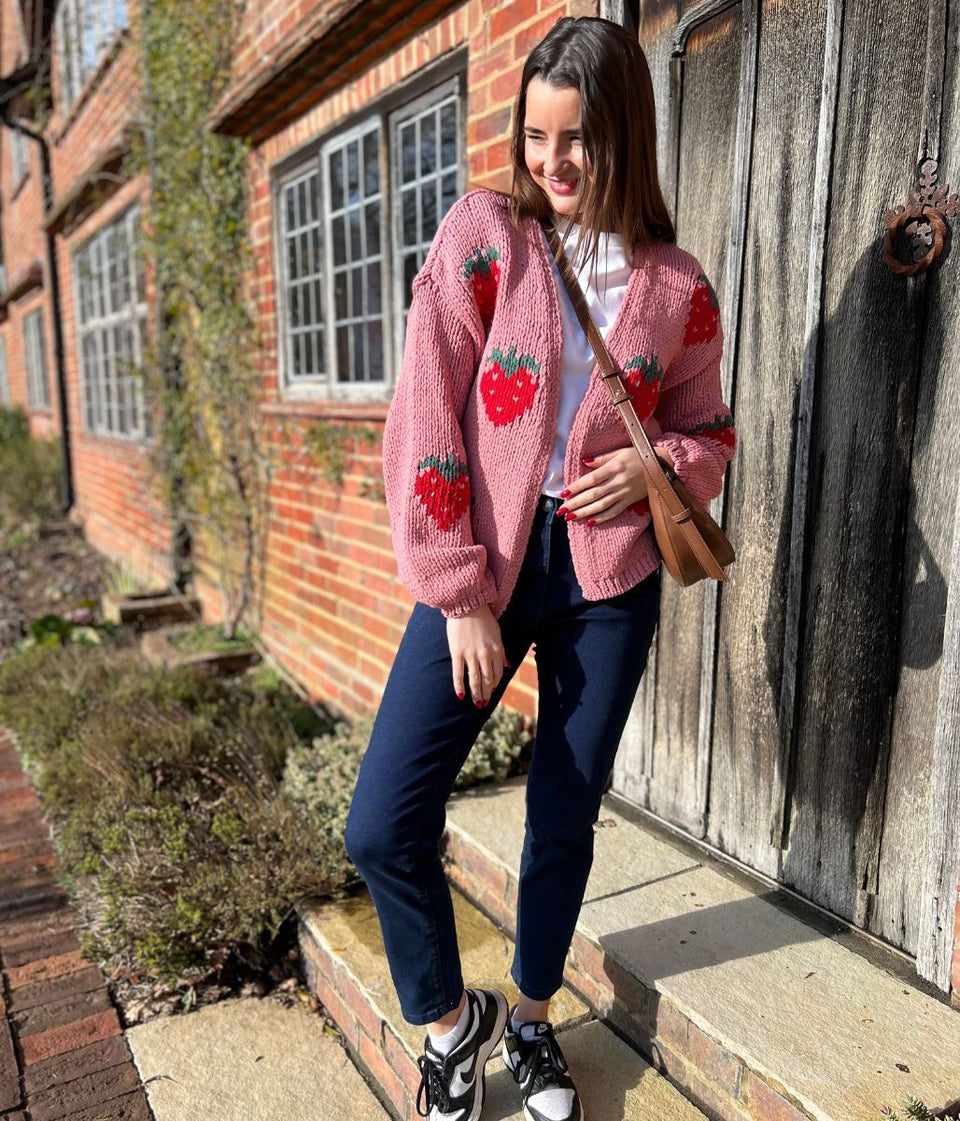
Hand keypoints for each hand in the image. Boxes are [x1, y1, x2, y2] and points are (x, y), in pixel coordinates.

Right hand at [446, 604, 506, 705]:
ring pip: (475, 680)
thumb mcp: (497, 634)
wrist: (467, 605)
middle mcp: (486, 654)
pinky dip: (459, 686)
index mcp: (497, 649)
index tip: (492, 690)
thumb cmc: (483, 618)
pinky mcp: (457, 653)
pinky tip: (461, 695)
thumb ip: (502, 652)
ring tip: (477, 703)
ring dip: (477, 694)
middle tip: (484, 703)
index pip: (498, 674)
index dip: (495, 684)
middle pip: (487, 680)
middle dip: (486, 693)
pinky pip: (458, 674)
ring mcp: (471, 654)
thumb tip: (507, 665)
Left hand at [559, 445, 674, 524]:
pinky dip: (602, 518)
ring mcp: (625, 493)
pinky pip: (614, 512)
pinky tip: (590, 523)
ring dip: (585, 512)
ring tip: (570, 517)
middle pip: (594, 495)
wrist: (662, 465)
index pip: (592, 479)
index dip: (577, 486)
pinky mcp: (630, 501)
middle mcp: (619, 482)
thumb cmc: (639, 455)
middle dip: (576, 503)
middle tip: (562, 510)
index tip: (564, 493)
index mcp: (614, 467)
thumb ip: (602, 459)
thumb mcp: (620, 452)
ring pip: (602, 506)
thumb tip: (584, 462)